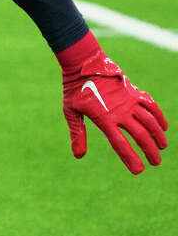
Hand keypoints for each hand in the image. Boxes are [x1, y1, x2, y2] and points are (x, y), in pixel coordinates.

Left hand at [63, 52, 167, 173]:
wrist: (84, 65)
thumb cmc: (75, 90)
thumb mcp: (71, 112)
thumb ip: (77, 133)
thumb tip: (79, 156)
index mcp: (104, 119)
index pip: (120, 144)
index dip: (131, 159)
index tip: (139, 170)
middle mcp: (120, 111)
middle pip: (140, 135)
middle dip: (150, 151)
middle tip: (155, 162)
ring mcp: (129, 101)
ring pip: (150, 122)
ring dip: (158, 136)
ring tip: (162, 147)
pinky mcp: (134, 92)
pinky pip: (151, 105)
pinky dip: (159, 116)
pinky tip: (163, 127)